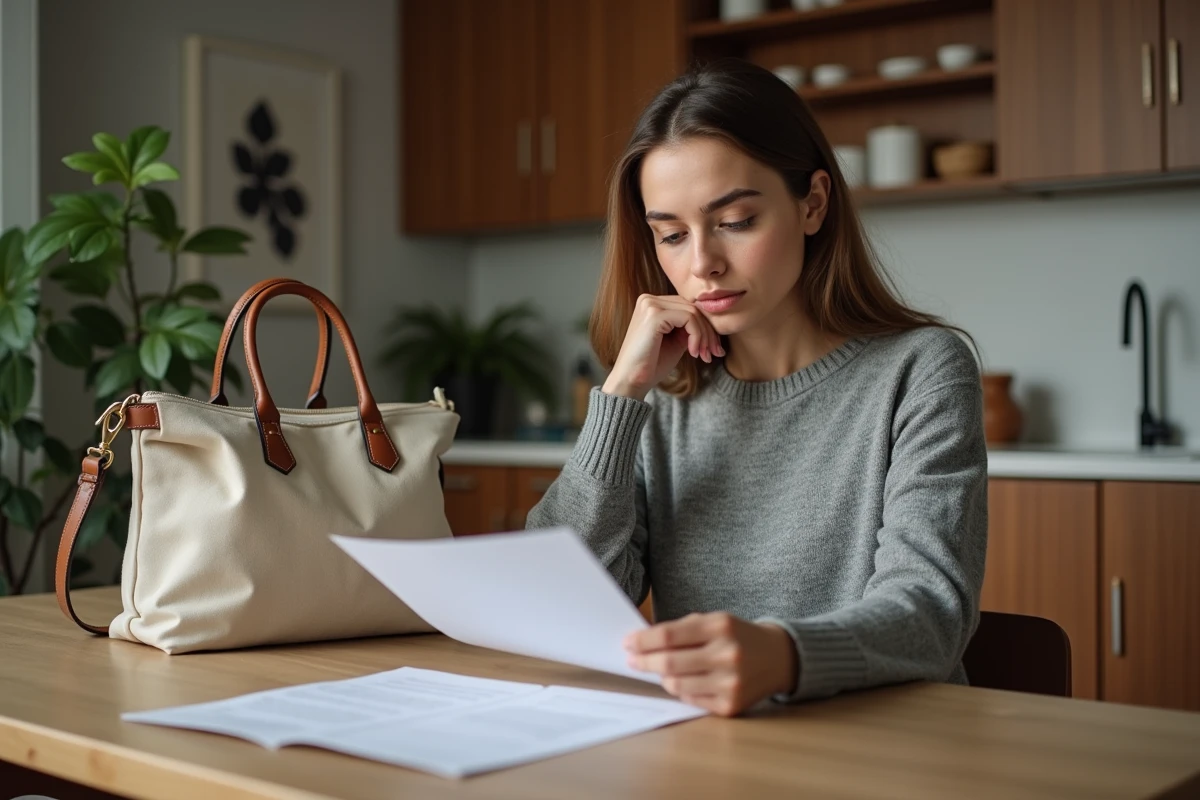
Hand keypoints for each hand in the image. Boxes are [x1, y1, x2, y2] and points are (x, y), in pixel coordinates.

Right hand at [601, 294, 723, 400]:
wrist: (631, 382)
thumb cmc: (651, 365)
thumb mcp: (676, 341)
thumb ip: (689, 327)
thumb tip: (713, 322)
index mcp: (653, 304)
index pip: (688, 307)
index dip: (706, 327)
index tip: (714, 350)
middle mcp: (649, 299)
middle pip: (693, 308)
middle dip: (709, 332)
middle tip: (715, 354)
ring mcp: (650, 304)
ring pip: (693, 312)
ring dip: (704, 336)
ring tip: (704, 356)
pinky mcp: (654, 314)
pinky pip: (688, 318)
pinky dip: (697, 336)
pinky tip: (693, 353)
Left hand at [624, 612, 798, 716]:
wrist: (778, 658)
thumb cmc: (738, 636)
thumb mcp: (715, 621)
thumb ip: (682, 630)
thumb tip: (643, 643)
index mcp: (721, 627)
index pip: (669, 635)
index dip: (643, 640)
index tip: (628, 642)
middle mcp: (727, 655)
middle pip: (669, 662)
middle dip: (644, 661)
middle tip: (631, 660)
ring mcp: (730, 683)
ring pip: (676, 685)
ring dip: (662, 678)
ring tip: (660, 671)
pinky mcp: (731, 706)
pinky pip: (691, 700)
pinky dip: (682, 690)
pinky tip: (685, 681)